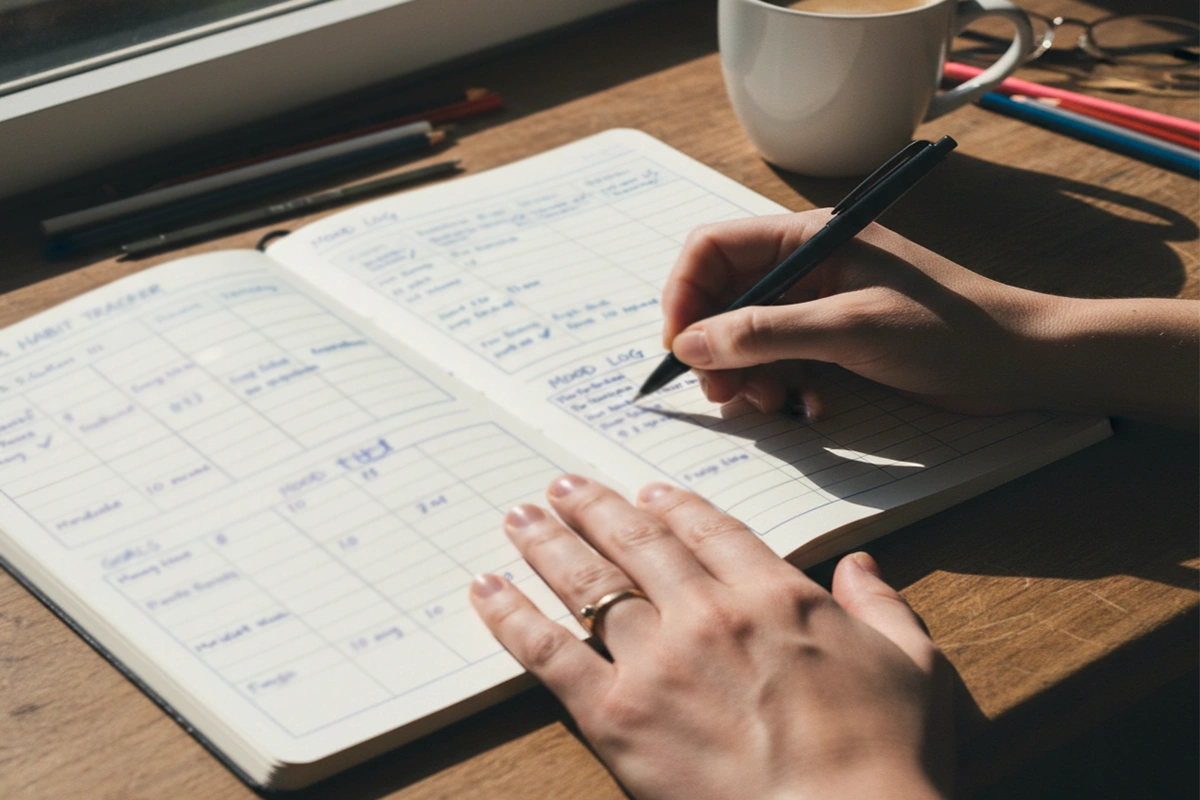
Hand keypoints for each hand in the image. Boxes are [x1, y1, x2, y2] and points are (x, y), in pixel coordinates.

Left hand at [470, 476, 952, 799]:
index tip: (647, 491)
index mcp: (775, 594)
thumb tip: (860, 563)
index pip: (710, 529)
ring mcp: (657, 660)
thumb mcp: (914, 669)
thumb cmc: (888, 760)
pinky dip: (513, 616)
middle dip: (594, 508)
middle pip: (637, 541)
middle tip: (561, 486)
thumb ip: (882, 605)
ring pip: (588, 582)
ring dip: (548, 543)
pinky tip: (487, 588)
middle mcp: (708, 612)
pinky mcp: (617, 715)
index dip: (672, 505)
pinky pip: (550, 653)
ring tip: (520, 517)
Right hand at [662, 210, 1066, 417]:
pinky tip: (810, 405)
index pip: (713, 248)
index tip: (681, 348)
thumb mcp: (848, 329)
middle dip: (716, 346)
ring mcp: (819, 304)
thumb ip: (765, 333)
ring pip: (747, 336)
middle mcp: (805, 264)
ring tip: (771, 404)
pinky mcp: (834, 340)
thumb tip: (693, 344)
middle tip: (724, 394)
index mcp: (806, 236)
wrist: (1018, 361)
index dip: (684, 295)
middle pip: (723, 297)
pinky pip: (780, 361)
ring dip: (748, 374)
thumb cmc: (945, 330)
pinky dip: (782, 386)